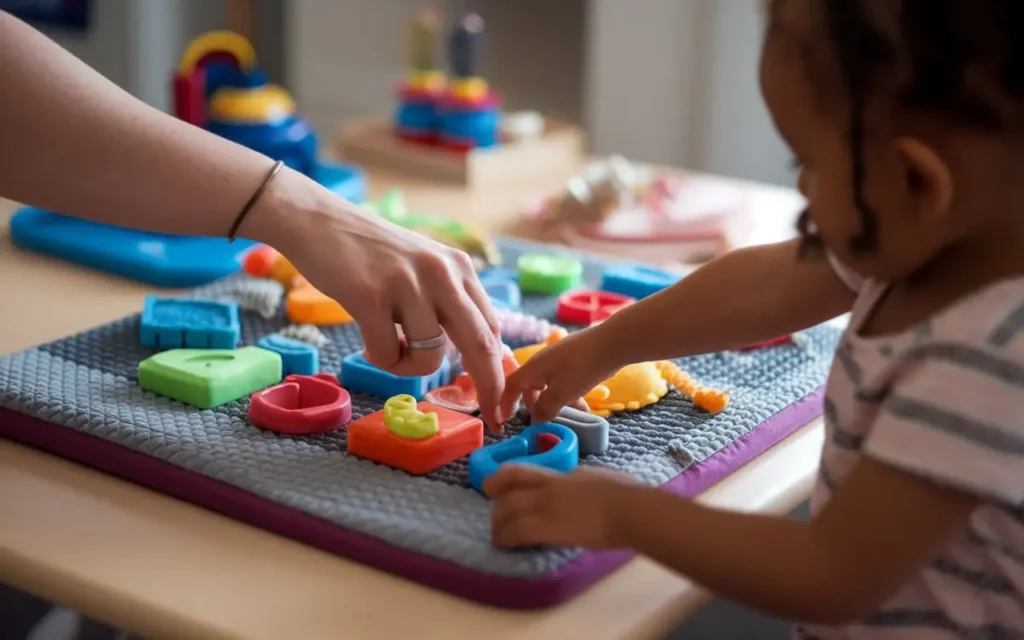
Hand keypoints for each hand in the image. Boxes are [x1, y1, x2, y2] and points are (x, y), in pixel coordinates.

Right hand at [265, 176, 504, 428]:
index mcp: (459, 268)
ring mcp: (407, 283)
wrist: (316, 219)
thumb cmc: (368, 254)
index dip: (501, 371)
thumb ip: (448, 304)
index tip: (503, 403)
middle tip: (492, 418)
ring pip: (430, 357)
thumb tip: (474, 356)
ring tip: (386, 345)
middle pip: (481, 344)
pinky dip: (380, 360)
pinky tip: (365, 338)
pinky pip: (388, 355)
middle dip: (490, 388)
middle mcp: (441, 273)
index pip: (492, 328)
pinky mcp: (371, 295)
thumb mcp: (422, 269)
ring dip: (408, 369)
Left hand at [485, 464, 638, 548]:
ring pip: (505, 510)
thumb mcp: (595, 477)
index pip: (519, 472)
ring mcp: (545, 505)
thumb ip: (578, 481)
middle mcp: (546, 487)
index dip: (499, 479)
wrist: (630, 509)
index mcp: (559, 475)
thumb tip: (576, 484)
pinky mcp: (546, 527)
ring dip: (498, 524)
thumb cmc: (624, 493)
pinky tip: (503, 545)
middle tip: (498, 519)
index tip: (495, 489)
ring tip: (498, 536)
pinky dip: (504, 538)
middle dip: (496, 505)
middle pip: (506, 490)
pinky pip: (514, 531)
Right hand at [500, 325, 621, 423]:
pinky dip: (569, 395)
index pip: (511, 386)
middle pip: (531, 388)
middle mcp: (542, 362)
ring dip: (557, 404)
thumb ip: (545, 409)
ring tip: (574, 416)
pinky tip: (584, 405)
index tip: (505, 419)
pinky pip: (564, 382)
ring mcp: (558, 360)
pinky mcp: (574, 360)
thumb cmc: (582, 367)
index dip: (506, 403)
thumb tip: (536, 421)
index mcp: (533, 368)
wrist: (613, 342)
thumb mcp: (561, 393)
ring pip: (550, 387)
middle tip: (548, 422)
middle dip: (538, 407)